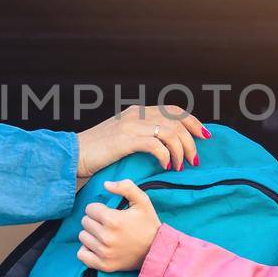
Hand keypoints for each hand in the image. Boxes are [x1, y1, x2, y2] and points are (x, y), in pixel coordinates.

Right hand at [76, 104, 209, 181]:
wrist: (73, 154)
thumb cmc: (97, 152)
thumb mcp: (122, 137)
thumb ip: (141, 136)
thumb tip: (165, 146)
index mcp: (137, 111)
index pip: (174, 111)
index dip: (193, 122)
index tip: (204, 136)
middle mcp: (137, 114)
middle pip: (177, 121)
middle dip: (192, 141)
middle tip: (195, 159)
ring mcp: (131, 125)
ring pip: (171, 132)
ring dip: (181, 151)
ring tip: (181, 166)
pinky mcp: (126, 140)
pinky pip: (156, 145)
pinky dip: (166, 156)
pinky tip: (167, 166)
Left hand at [77, 180, 161, 272]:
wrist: (157, 250)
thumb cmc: (148, 224)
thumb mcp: (142, 201)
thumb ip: (126, 187)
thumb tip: (105, 184)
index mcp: (113, 220)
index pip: (89, 209)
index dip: (99, 208)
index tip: (108, 213)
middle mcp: (106, 237)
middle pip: (85, 222)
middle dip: (94, 220)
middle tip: (108, 224)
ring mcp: (104, 252)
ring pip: (82, 237)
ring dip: (91, 234)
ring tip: (104, 234)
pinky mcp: (104, 265)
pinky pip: (82, 255)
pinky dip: (87, 250)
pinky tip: (97, 246)